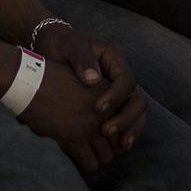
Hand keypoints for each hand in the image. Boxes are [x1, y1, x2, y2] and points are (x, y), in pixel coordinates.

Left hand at [25, 25, 146, 166]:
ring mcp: (118, 90)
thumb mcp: (71, 46)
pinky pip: (126, 118)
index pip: (126, 81)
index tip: (98, 109)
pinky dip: (125, 132)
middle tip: (107, 132)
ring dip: (131, 129)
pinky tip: (117, 146)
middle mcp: (121, 76)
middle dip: (127, 118)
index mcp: (115, 59)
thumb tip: (94, 79)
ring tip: (121, 146)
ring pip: (136, 112)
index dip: (116, 97)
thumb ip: (82, 60)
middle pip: (137, 99)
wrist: (53, 46)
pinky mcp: (112, 102)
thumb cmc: (62, 44)